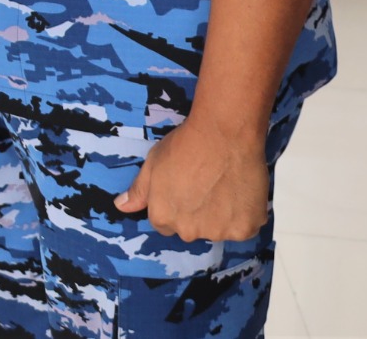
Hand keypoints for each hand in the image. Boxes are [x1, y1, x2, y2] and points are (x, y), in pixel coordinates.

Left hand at [114, 119, 269, 241]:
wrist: (223, 134)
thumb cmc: (185, 145)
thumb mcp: (153, 163)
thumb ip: (139, 190)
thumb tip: (121, 206)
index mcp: (163, 217)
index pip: (166, 223)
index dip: (176, 205)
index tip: (187, 188)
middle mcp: (189, 231)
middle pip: (192, 228)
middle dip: (198, 213)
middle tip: (208, 184)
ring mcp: (218, 232)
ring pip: (219, 229)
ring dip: (223, 215)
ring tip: (226, 185)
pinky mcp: (245, 228)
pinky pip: (244, 227)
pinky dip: (245, 214)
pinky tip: (242, 191)